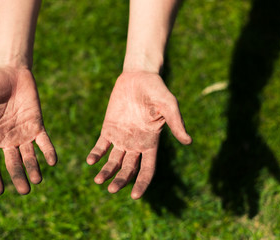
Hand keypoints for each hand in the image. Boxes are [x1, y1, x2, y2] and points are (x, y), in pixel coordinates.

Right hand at [0, 67, 56, 194]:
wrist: (11, 71)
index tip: (0, 192)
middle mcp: (8, 139)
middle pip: (13, 163)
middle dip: (19, 177)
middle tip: (25, 191)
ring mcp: (24, 133)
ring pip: (30, 156)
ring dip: (34, 169)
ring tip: (38, 181)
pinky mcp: (37, 125)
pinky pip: (44, 141)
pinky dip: (49, 151)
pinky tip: (53, 161)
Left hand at [87, 71, 190, 198]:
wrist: (138, 77)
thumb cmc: (157, 90)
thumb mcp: (169, 105)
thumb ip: (176, 123)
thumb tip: (188, 142)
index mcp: (151, 143)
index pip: (147, 170)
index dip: (142, 184)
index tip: (134, 196)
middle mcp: (135, 144)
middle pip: (128, 169)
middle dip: (121, 181)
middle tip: (111, 190)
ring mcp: (121, 137)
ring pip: (113, 161)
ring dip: (106, 172)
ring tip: (98, 180)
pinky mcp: (108, 128)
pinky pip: (101, 145)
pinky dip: (96, 154)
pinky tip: (91, 160)